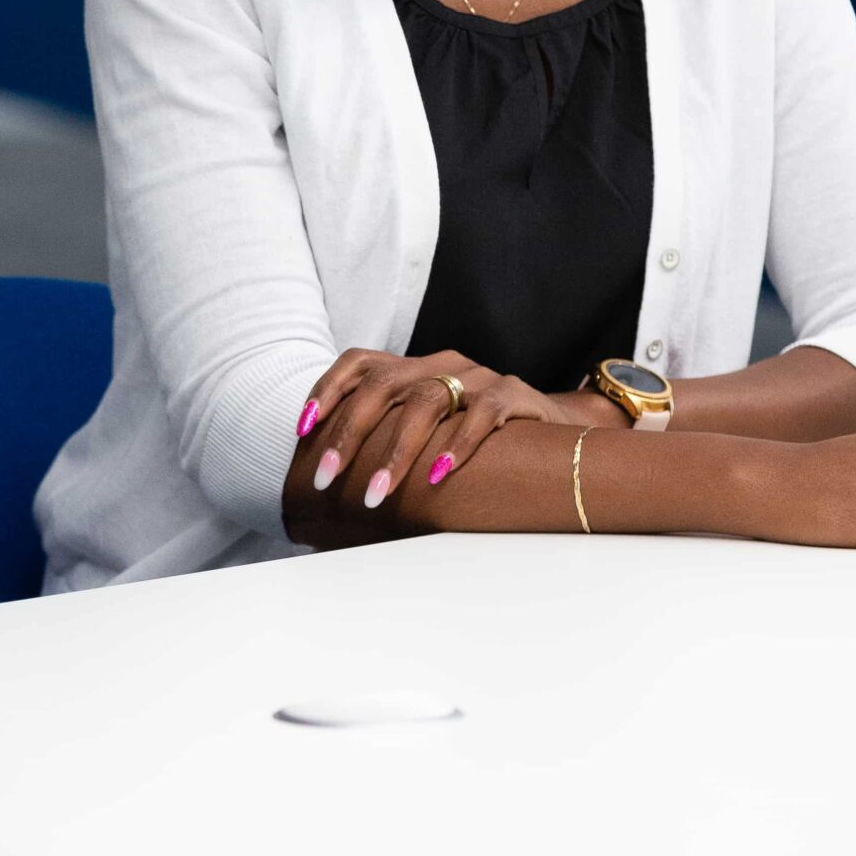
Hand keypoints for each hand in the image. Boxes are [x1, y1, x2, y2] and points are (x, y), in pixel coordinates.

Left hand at [296, 349, 584, 508]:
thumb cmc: (475, 441)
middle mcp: (441, 364)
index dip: (327, 389)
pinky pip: (483, 412)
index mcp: (413, 368)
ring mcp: (477, 377)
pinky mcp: (513, 393)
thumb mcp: (428, 433)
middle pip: (383, 384)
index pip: (359, 362)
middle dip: (349, 434)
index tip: (302, 429)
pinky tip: (438, 475)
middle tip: (326, 479)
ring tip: (377, 494)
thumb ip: (388, 443)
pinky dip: (458, 445)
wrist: (554, 434)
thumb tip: (326, 490)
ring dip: (397, 451)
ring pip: (428, 400)